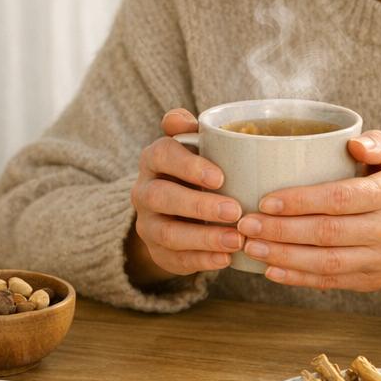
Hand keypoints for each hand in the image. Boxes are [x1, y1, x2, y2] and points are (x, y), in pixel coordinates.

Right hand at [126, 109, 242, 285]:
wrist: (179, 210)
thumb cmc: (198, 170)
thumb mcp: (196, 147)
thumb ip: (193, 131)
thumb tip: (179, 119)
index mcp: (154, 159)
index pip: (162, 154)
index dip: (189, 166)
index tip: (221, 177)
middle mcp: (144, 191)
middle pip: (162, 197)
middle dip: (199, 205)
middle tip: (236, 211)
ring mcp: (148, 224)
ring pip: (169, 233)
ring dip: (204, 238)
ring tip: (236, 240)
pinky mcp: (158, 252)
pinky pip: (176, 259)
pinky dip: (203, 260)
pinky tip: (226, 259)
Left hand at [235, 131, 380, 294]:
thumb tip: (354, 143)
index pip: (341, 199)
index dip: (301, 201)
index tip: (266, 199)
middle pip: (327, 234)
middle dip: (280, 231)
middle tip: (246, 224)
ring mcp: (380, 261)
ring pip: (325, 263)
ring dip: (283, 257)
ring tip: (251, 247)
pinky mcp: (372, 282)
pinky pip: (331, 283)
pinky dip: (299, 280)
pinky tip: (271, 272)